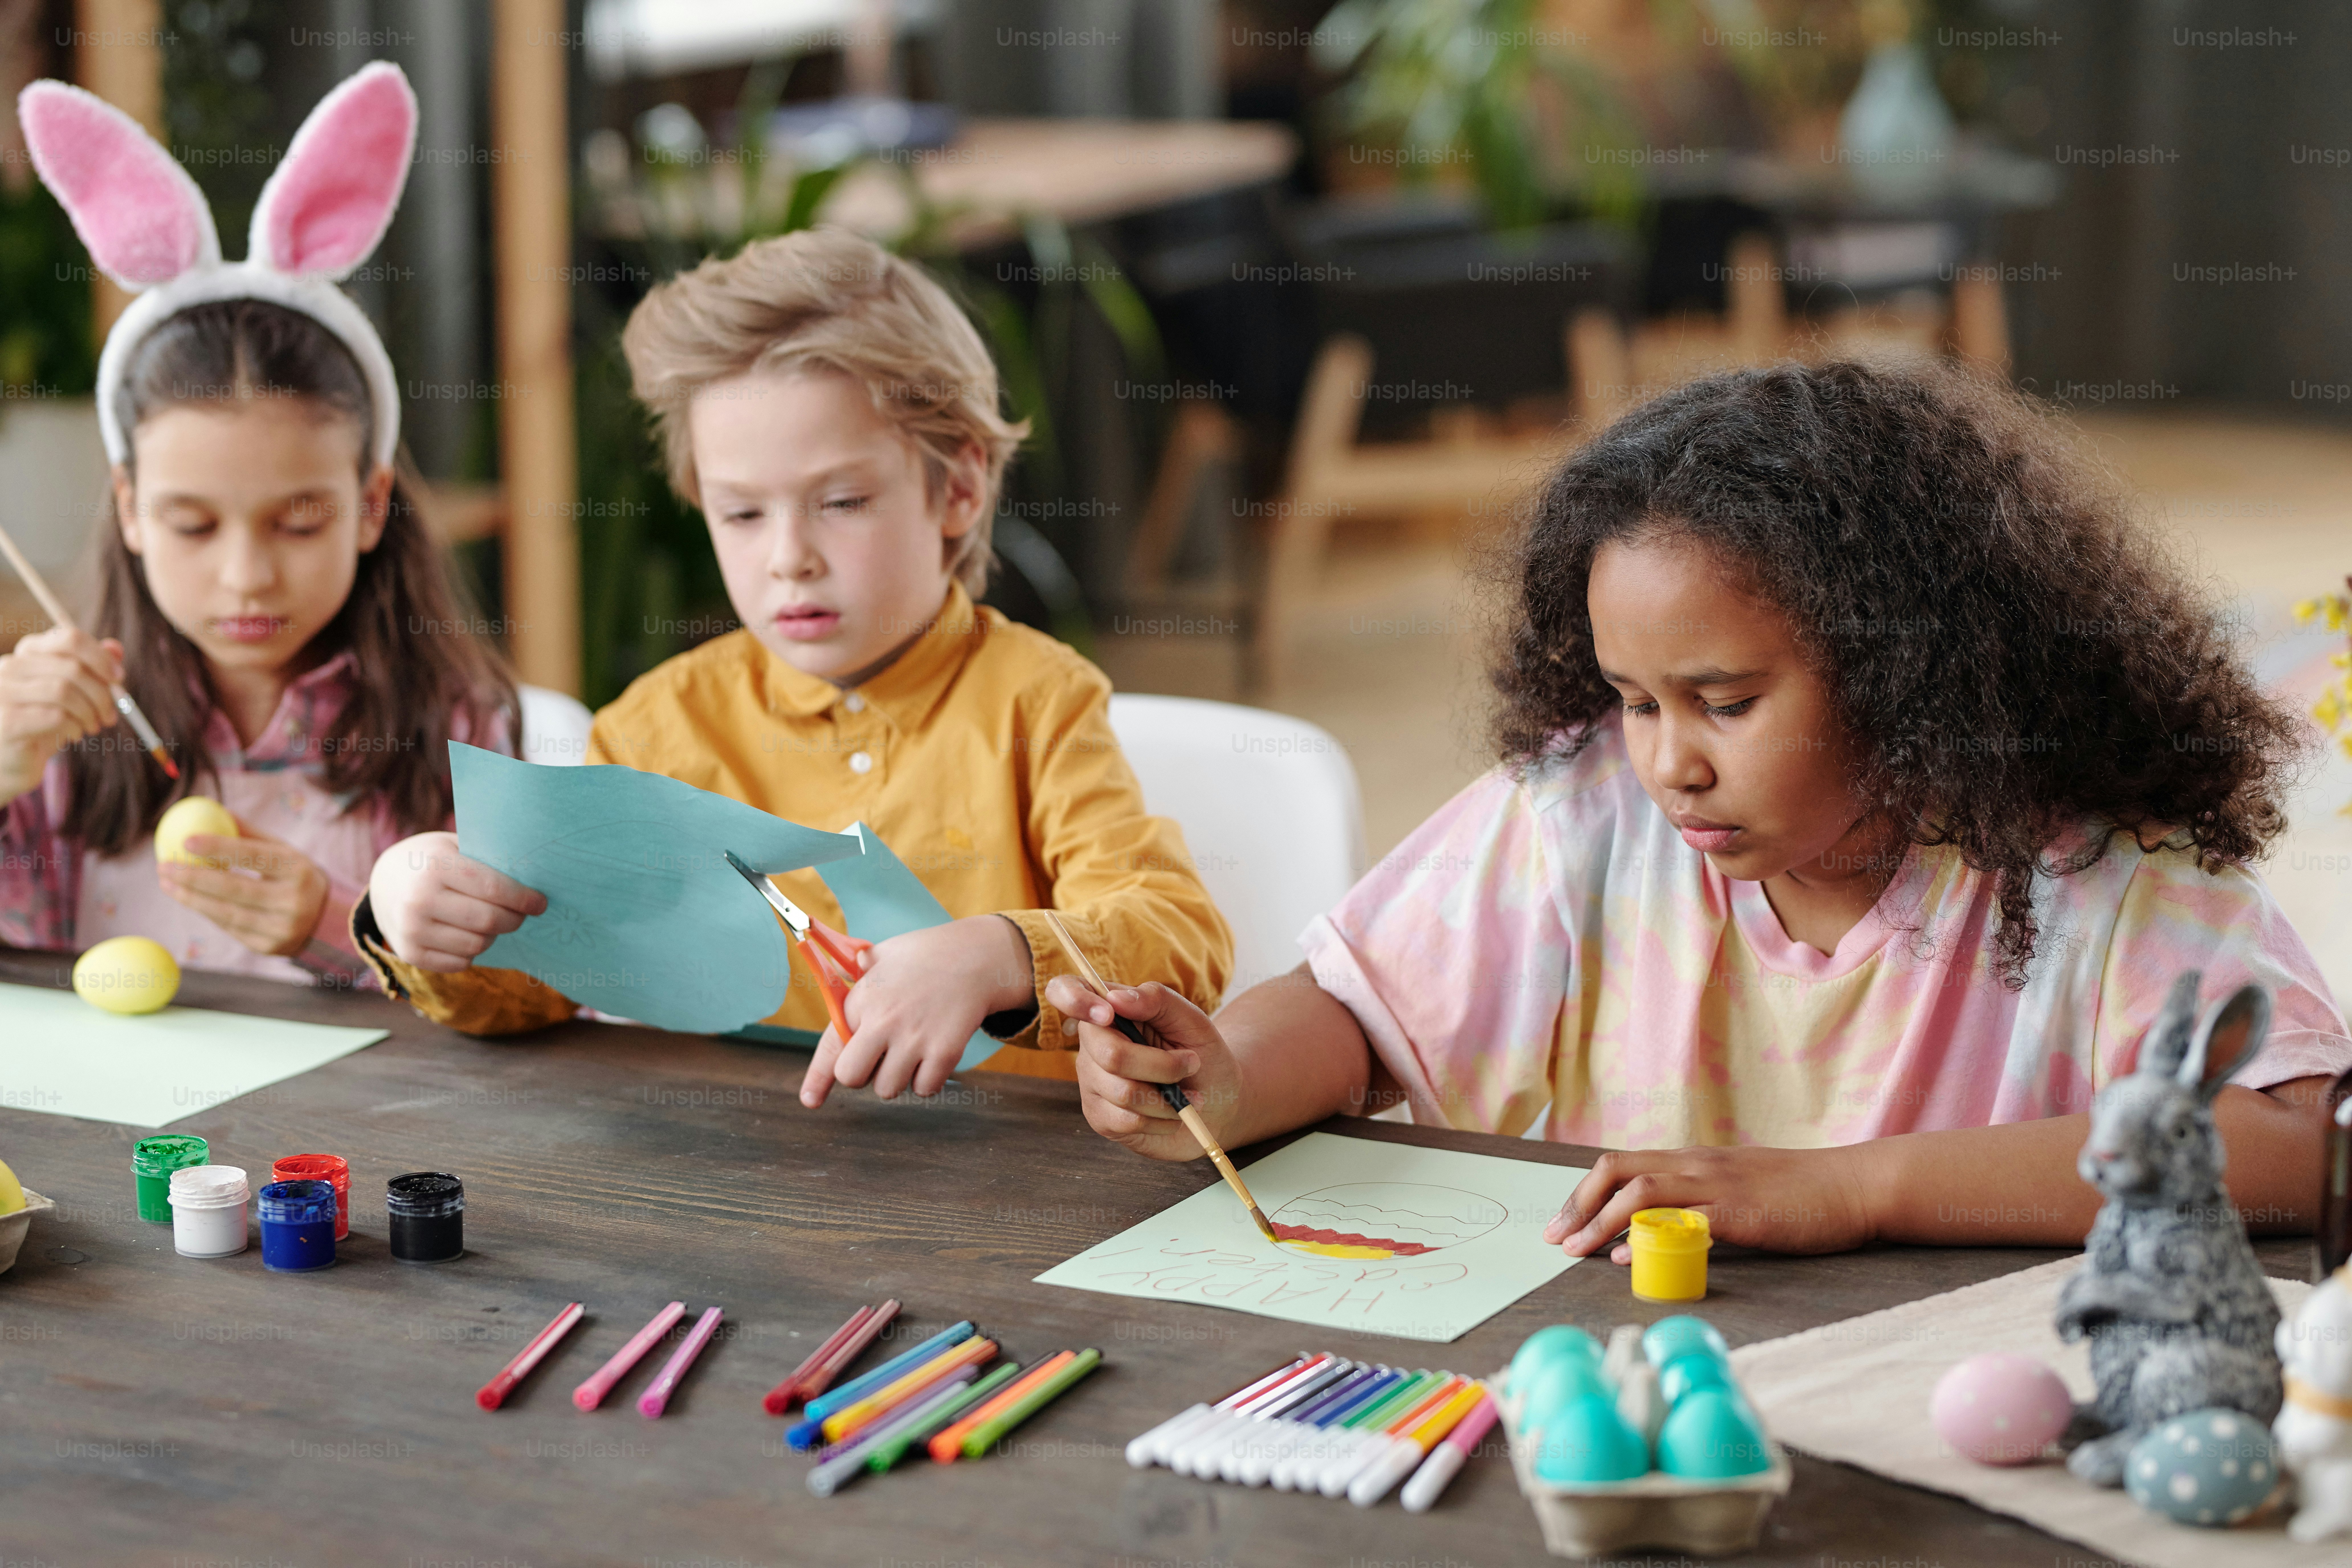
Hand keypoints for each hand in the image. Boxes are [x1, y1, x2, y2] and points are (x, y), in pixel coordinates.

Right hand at [0, 627, 122, 799]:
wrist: (12, 759)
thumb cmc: (44, 721)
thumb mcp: (72, 692)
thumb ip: (92, 668)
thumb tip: (115, 647)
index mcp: (28, 652)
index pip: (69, 638)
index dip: (100, 657)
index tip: (119, 678)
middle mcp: (10, 666)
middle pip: (72, 667)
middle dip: (102, 693)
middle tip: (111, 715)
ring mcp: (3, 691)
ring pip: (64, 691)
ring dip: (89, 712)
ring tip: (92, 726)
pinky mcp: (7, 720)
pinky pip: (55, 716)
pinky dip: (74, 726)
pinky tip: (74, 734)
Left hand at [157, 819, 331, 957]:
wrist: (326, 919)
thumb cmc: (294, 876)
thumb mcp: (283, 852)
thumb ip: (249, 834)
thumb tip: (212, 810)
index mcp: (298, 871)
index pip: (254, 857)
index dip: (219, 847)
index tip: (186, 840)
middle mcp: (293, 902)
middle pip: (234, 889)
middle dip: (193, 877)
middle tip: (164, 866)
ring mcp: (281, 928)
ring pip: (226, 913)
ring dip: (190, 898)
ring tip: (166, 882)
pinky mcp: (268, 947)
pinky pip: (229, 928)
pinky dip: (206, 911)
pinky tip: (189, 898)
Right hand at [366, 830, 545, 971]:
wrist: (385, 882)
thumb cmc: (432, 860)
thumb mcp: (453, 846)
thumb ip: (486, 859)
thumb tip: (534, 877)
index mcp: (434, 866)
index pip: (492, 887)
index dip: (523, 898)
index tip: (540, 903)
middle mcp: (418, 899)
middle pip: (488, 920)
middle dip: (514, 919)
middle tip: (522, 914)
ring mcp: (411, 929)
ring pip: (478, 944)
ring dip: (494, 935)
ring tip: (493, 922)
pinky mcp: (409, 953)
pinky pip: (460, 962)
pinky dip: (473, 951)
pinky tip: (469, 935)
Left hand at [799, 914, 1032, 1106]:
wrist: (976, 956)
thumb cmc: (925, 955)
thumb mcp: (881, 956)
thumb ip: (855, 975)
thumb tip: (834, 979)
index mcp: (862, 999)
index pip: (830, 1047)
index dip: (816, 1079)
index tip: (810, 1100)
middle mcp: (883, 1022)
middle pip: (852, 1077)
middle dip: (862, 1074)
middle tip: (879, 1058)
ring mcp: (914, 1039)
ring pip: (888, 1089)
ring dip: (897, 1078)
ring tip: (911, 1051)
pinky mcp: (945, 1051)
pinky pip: (925, 1089)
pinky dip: (928, 1081)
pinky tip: (932, 1056)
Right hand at [1046, 974, 1236, 1162]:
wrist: (1218, 1101)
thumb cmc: (1202, 1054)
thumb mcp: (1191, 1020)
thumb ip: (1156, 1000)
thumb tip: (1115, 998)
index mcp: (1109, 1010)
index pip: (1065, 991)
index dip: (1075, 999)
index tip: (1108, 1014)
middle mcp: (1092, 1044)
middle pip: (1111, 1055)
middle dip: (1163, 1066)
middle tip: (1192, 1064)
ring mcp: (1092, 1082)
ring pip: (1123, 1092)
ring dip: (1169, 1098)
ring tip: (1190, 1096)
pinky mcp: (1100, 1117)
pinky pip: (1126, 1121)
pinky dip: (1162, 1119)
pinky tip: (1173, 1114)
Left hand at [1541, 1144, 1876, 1261]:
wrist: (1853, 1186)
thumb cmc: (1797, 1192)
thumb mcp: (1735, 1185)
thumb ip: (1695, 1200)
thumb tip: (1653, 1228)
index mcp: (1692, 1159)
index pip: (1620, 1165)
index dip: (1583, 1193)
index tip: (1560, 1223)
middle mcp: (1697, 1165)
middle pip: (1617, 1170)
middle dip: (1579, 1204)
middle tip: (1555, 1239)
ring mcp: (1719, 1186)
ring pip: (1642, 1191)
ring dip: (1602, 1221)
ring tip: (1578, 1250)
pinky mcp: (1743, 1213)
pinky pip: (1685, 1221)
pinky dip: (1651, 1237)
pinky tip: (1630, 1256)